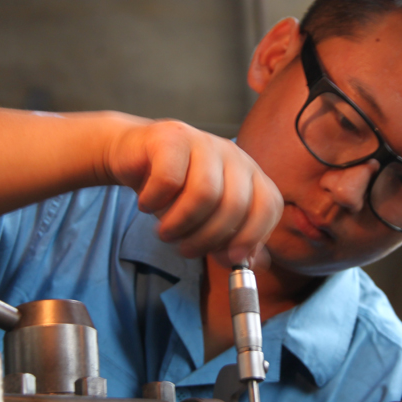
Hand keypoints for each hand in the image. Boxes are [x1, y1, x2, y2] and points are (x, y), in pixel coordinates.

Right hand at [103, 119, 281, 264]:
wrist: (132, 155)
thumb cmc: (174, 191)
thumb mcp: (205, 219)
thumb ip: (230, 240)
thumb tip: (248, 264)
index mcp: (249, 173)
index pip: (268, 205)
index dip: (252, 237)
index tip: (229, 260)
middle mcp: (232, 154)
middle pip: (235, 204)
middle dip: (208, 238)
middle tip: (185, 250)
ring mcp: (203, 142)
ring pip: (204, 193)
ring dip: (180, 224)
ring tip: (165, 231)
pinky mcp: (172, 137)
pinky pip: (169, 180)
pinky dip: (155, 202)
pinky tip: (147, 204)